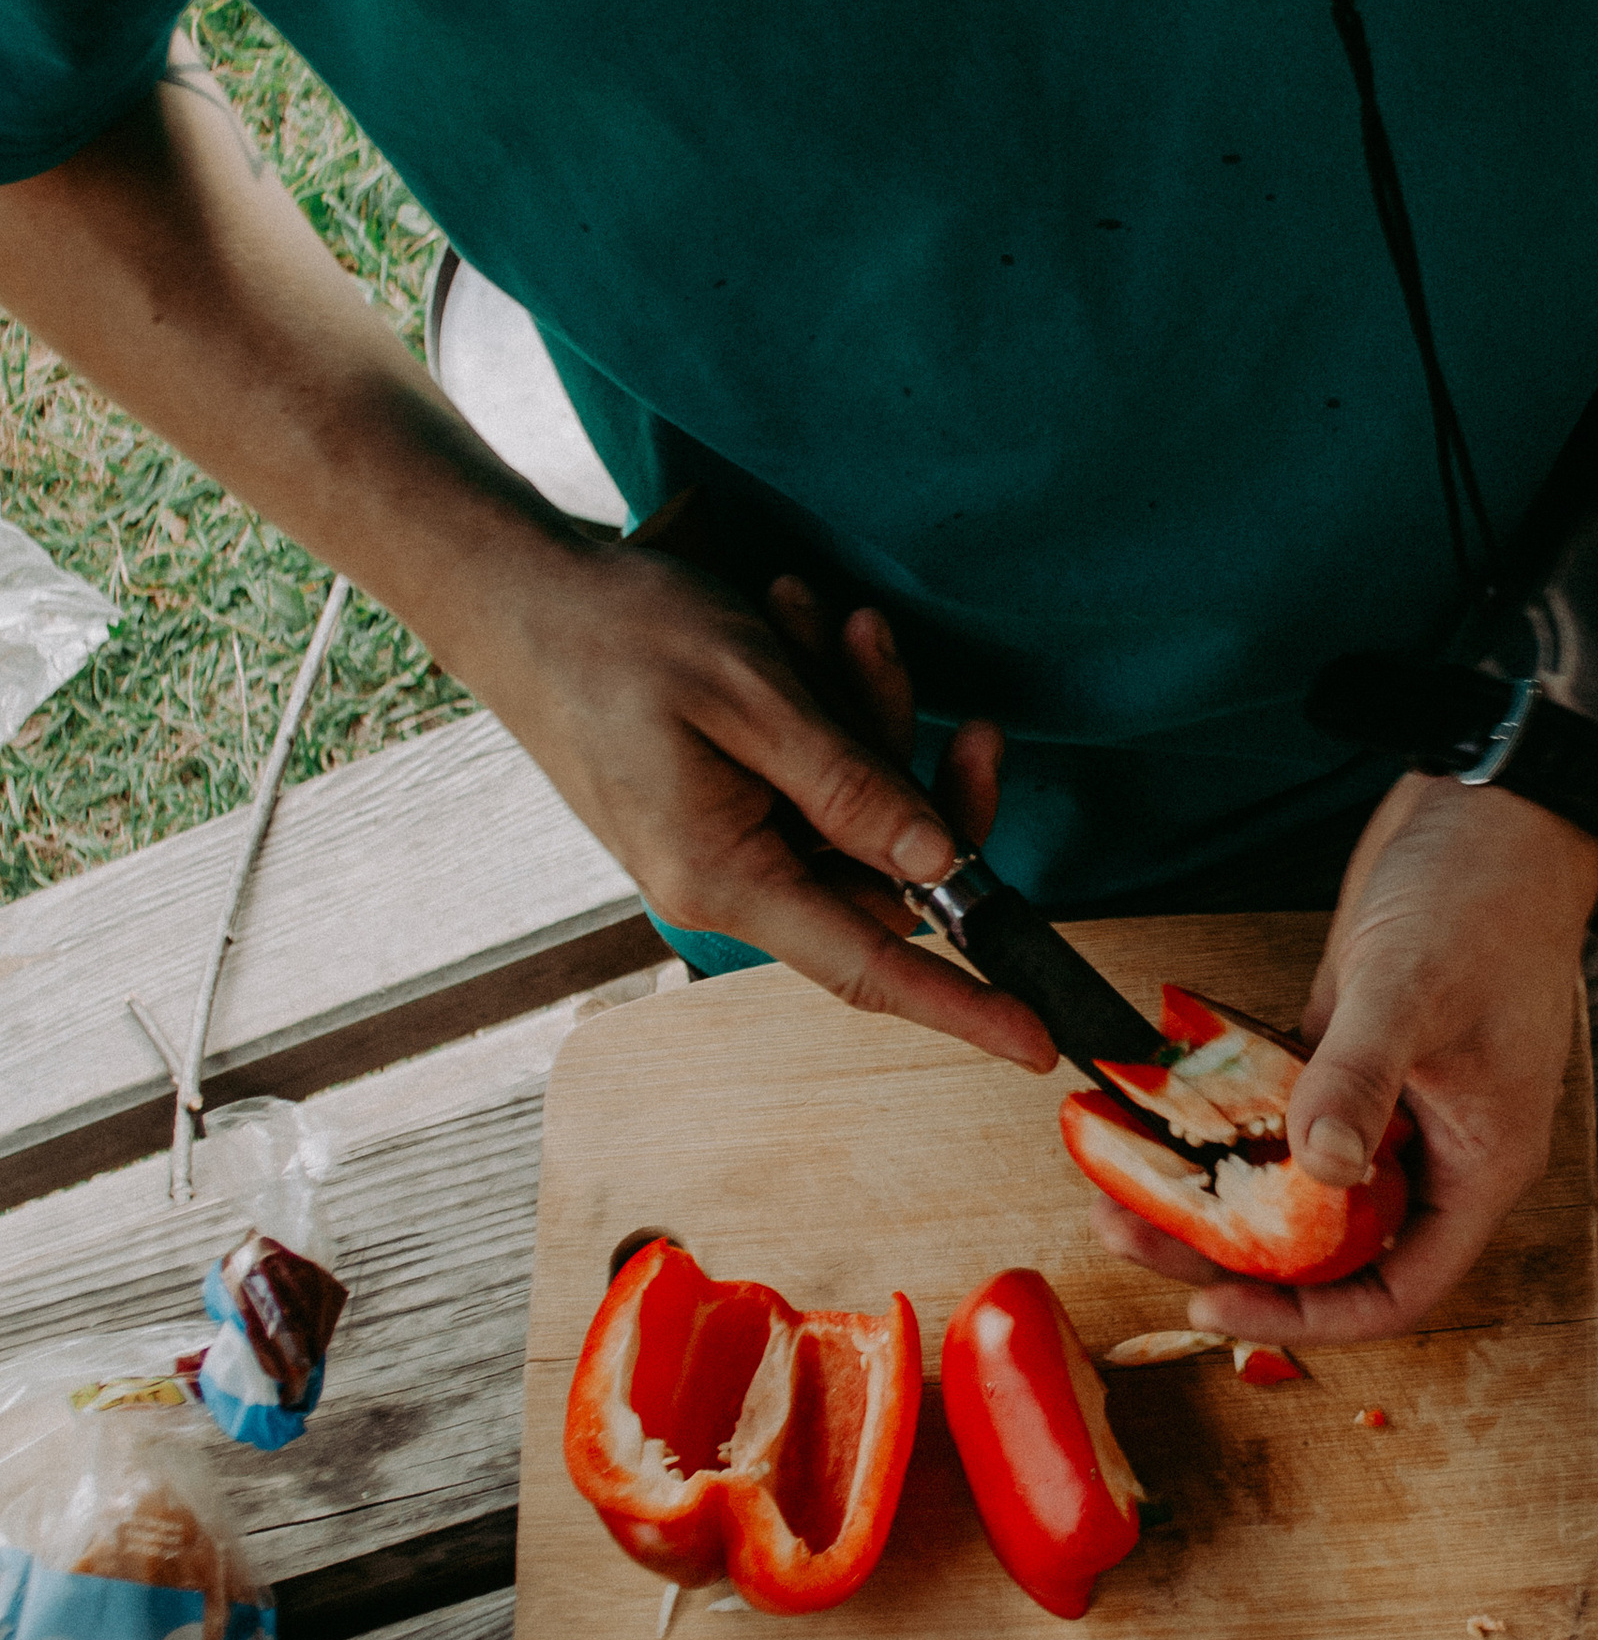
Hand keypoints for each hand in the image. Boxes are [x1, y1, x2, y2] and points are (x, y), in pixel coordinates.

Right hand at [450, 532, 1055, 1069]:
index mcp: (725, 878)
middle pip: (885, 868)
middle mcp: (728, 879)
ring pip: (859, 813)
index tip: (1039, 1044)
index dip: (963, 1007)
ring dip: (861, 710)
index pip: (868, 966)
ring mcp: (726, 843)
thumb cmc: (620, 636)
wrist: (517, 594)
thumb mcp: (754, 699)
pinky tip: (791, 626)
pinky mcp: (725, 805)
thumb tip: (944, 869)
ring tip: (811, 615)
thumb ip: (854, 790)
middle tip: (892, 655)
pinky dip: (826, 705)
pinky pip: (818, 779)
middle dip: (913, 762)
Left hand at [1092, 771, 1597, 1339]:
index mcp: (1478, 1162)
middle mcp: (1435, 1146)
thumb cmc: (1487, 892)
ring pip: (1294, 1183)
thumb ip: (1360, 1079)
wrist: (1493, 801)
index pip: (1394, 1288)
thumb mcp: (1414, 989)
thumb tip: (1317, 1169)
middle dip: (1230, 1252)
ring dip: (1214, 1189)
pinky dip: (1224, 1118)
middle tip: (1136, 1232)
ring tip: (1125, 1181)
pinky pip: (1281, 1111)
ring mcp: (1390, 1099)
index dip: (1306, 1317)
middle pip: (1328, 1246)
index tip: (1217, 1311)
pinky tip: (1159, 1112)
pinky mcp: (1351, 1049)